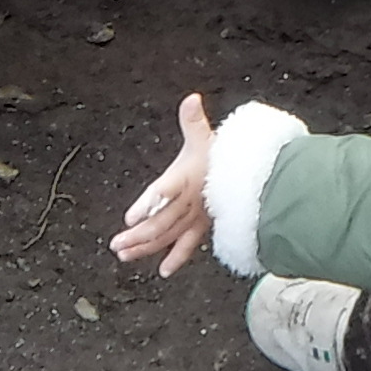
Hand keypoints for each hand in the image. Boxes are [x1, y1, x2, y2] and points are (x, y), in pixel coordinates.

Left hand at [111, 94, 218, 278]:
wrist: (254, 175)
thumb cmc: (223, 154)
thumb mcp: (206, 136)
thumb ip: (194, 120)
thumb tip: (191, 99)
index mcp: (186, 178)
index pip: (166, 190)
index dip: (149, 203)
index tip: (130, 217)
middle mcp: (190, 202)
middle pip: (161, 221)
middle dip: (138, 234)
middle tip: (115, 244)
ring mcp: (196, 217)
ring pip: (168, 236)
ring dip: (146, 247)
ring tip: (123, 255)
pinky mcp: (202, 226)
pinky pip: (189, 246)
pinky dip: (176, 258)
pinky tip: (163, 271)